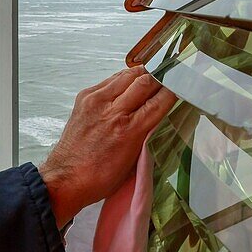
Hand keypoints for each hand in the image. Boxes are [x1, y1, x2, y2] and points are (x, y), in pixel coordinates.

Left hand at [38, 67, 175, 228]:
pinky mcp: (85, 96)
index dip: (175, 89)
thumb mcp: (135, 158)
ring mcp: (96, 100)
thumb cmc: (102, 176)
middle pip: (145, 80)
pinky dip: (123, 80)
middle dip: (160, 77)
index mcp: (130, 129)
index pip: (160, 99)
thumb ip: (149, 132)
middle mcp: (113, 110)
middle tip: (170, 76)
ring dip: (142, 74)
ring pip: (127, 74)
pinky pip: (110, 80)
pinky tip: (129, 85)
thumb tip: (161, 111)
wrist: (67, 177)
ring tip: (152, 77)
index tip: (184, 85)